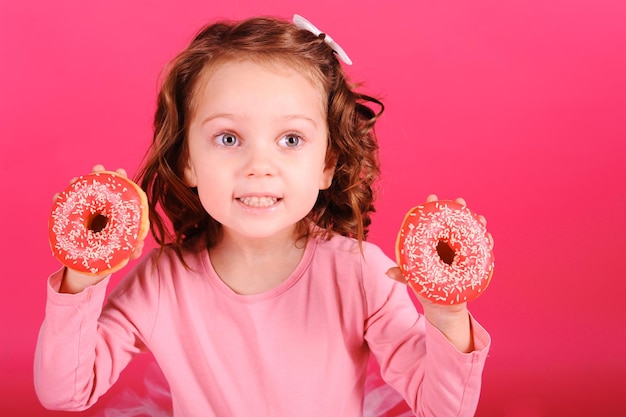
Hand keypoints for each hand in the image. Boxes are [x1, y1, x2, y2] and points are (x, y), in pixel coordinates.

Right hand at [53, 165, 144, 292]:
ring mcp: (83, 215)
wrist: (88, 270)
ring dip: (76, 185)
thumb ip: (131, 249)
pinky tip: (57, 197)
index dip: (120, 180)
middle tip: (97, 169)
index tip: (121, 171)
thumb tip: (138, 246)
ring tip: (75, 180)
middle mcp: (99, 211)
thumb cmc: (110, 255)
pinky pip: (62, 210)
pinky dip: (59, 201)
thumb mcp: (123, 252)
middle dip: (97, 176)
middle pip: (98, 189)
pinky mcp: (69, 222)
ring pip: (79, 196)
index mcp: (115, 214)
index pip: (118, 194)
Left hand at [386, 194, 490, 351]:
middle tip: (460, 202)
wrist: (442, 305)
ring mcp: (459, 250)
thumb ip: (404, 275)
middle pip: (453, 222)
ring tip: (480, 219)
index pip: (431, 221)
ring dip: (476, 223)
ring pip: (469, 232)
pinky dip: (485, 242)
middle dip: (458, 210)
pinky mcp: (471, 260)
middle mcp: (445, 243)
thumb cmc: (425, 287)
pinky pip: (480, 249)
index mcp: (430, 242)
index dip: (432, 207)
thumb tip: (388, 272)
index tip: (432, 198)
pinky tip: (488, 239)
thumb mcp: (414, 280)